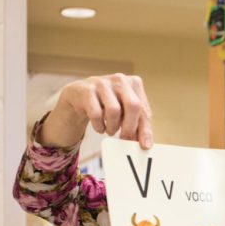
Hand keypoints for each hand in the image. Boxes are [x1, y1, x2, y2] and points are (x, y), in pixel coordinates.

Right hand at [39, 74, 153, 148]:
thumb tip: (145, 144)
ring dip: (113, 127)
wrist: (79, 97)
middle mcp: (120, 79)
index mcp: (134, 83)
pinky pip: (96, 114)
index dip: (145, 129)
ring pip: (114, 110)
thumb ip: (136, 125)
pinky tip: (100, 127)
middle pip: (133, 106)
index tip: (145, 146)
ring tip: (110, 131)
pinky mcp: (86, 90)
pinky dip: (99, 126)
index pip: (144, 109)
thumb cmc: (107, 106)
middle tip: (125, 140)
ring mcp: (102, 82)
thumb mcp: (125, 113)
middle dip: (130, 127)